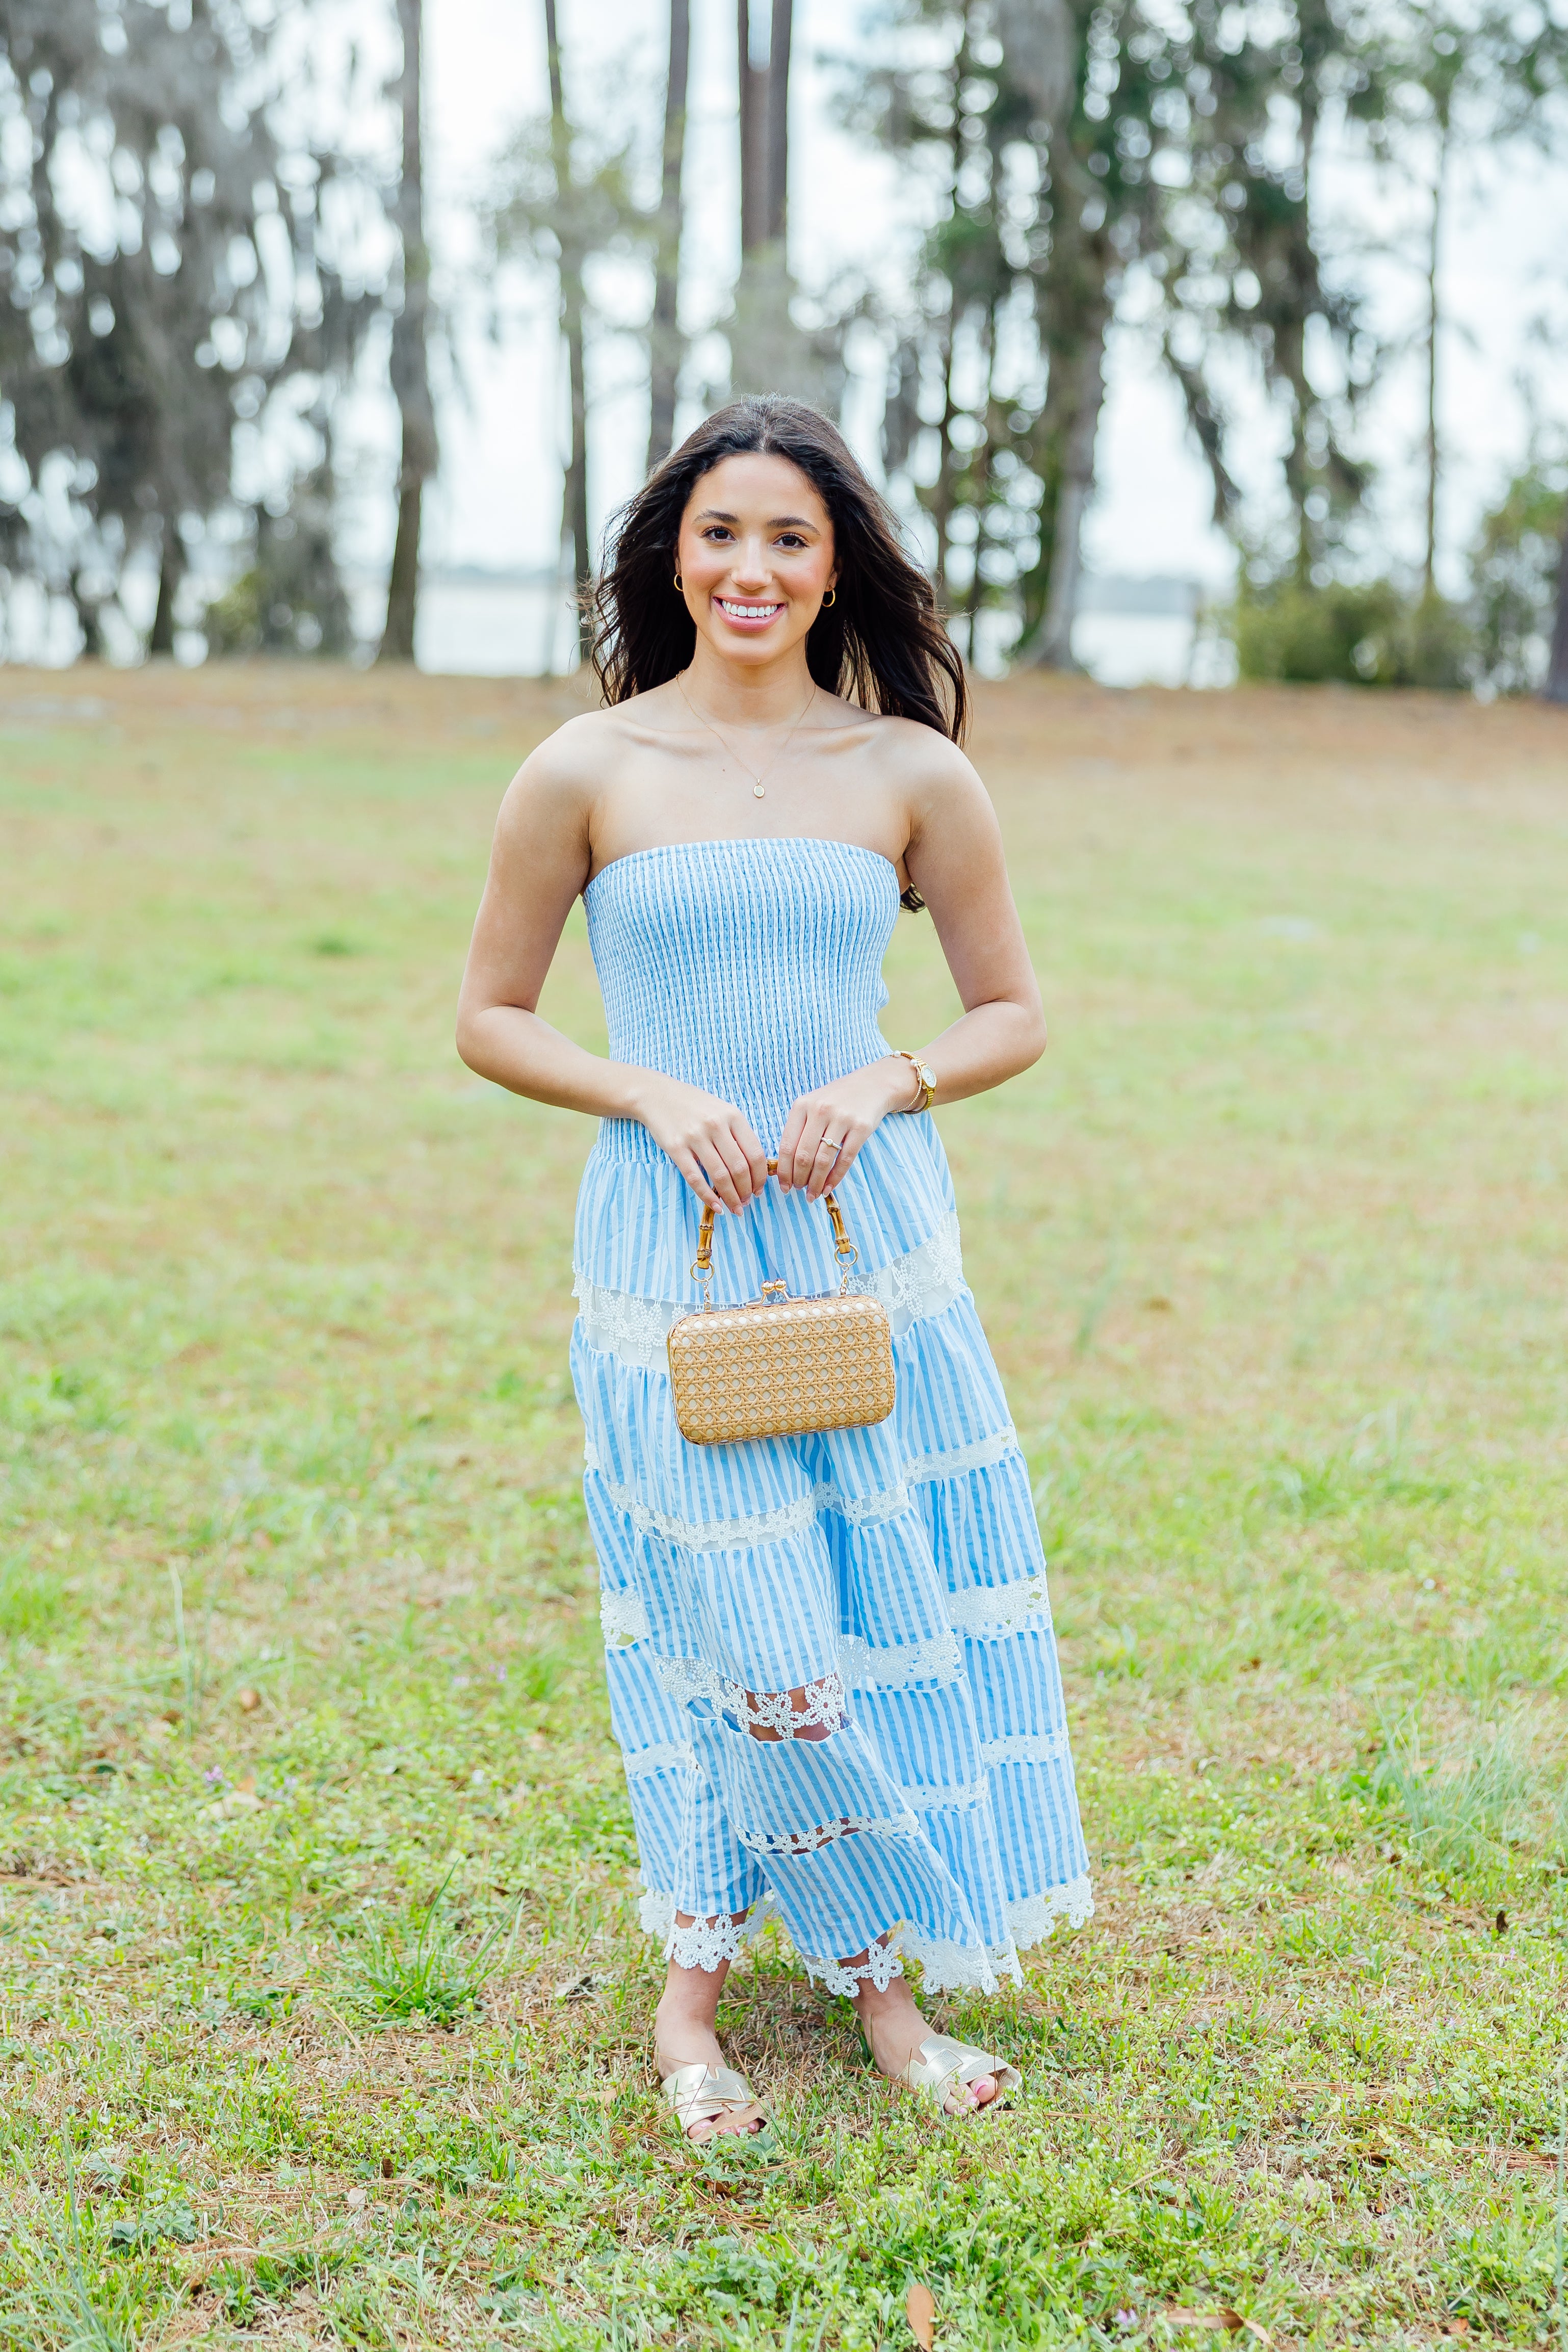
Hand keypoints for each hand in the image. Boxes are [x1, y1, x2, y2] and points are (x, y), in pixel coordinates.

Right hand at [631, 1075, 769, 1211]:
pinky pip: (695, 1178)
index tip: (758, 1190)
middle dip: (746, 1191)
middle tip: (746, 1202)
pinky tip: (716, 1206)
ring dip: (730, 1197)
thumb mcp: (722, 1111)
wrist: (656, 1095)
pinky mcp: (675, 1147)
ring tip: (734, 1208)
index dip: (760, 1177)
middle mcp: (715, 1125)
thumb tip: (754, 1169)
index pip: (755, 1153)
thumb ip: (738, 1135)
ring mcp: (695, 1136)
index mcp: (733, 1115)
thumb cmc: (694, 1105)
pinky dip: (707, 1196)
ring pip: (720, 1175)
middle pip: (739, 1167)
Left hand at [776, 1057, 916, 1199]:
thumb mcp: (812, 1106)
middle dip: (799, 1179)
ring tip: (813, 1194)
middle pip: (803, 1155)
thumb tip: (785, 1166)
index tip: (783, 1185)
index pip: (786, 1145)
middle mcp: (819, 1110)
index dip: (783, 1170)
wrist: (872, 1084)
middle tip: (799, 1191)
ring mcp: (841, 1118)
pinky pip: (845, 1160)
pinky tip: (829, 1187)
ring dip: (816, 1182)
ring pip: (823, 1160)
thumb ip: (798, 1130)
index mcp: (802, 1106)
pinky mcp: (861, 1127)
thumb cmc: (837, 1100)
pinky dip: (835, 1178)